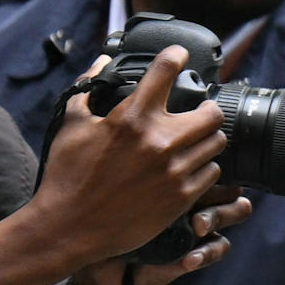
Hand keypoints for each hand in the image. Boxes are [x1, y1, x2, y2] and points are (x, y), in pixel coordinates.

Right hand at [0, 49, 234, 284]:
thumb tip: (101, 64)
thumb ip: (88, 89)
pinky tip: (189, 167)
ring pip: (216, 142)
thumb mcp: (71, 126)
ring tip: (192, 142)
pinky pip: (212, 172)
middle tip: (197, 113)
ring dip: (206, 139)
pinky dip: (204, 166)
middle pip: (211, 113)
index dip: (175, 57)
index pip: (165, 72)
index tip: (179, 56)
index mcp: (131, 118)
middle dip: (206, 109)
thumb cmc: (68, 175)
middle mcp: (159, 141)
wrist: (70, 227)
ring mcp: (174, 170)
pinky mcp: (182, 196)